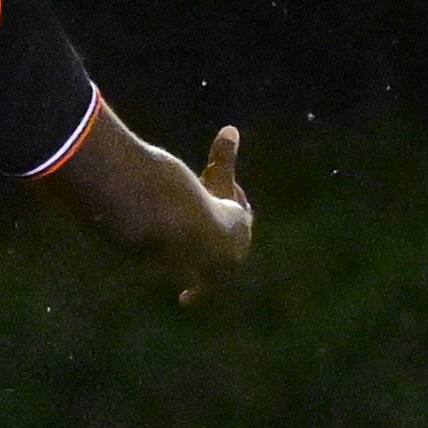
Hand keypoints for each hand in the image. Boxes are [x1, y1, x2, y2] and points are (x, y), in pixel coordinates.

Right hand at [182, 124, 250, 304]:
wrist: (193, 238)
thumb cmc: (205, 202)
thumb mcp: (215, 177)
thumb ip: (223, 156)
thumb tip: (231, 128)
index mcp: (241, 224)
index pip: (237, 211)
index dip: (225, 197)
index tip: (212, 187)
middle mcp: (236, 247)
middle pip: (225, 236)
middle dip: (216, 230)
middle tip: (201, 220)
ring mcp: (223, 265)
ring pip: (213, 263)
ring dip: (203, 263)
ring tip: (191, 266)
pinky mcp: (206, 281)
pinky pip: (201, 289)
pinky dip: (194, 291)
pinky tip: (186, 299)